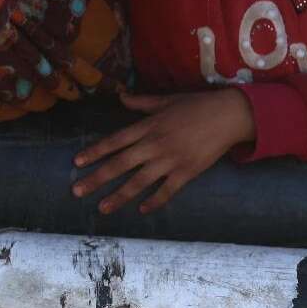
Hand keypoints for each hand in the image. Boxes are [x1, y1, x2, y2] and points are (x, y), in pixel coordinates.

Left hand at [71, 90, 254, 214]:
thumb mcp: (167, 100)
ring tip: (102, 208)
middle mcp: (155, 144)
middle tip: (77, 190)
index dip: (95, 151)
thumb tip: (121, 97)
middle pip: (120, 164)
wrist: (229, 115)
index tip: (77, 161)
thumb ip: (142, 103)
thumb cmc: (197, 105)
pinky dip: (154, 201)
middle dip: (97, 178)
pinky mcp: (187, 172)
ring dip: (118, 196)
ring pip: (139, 182)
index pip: (115, 141)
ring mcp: (171, 160)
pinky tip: (142, 210)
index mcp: (148, 126)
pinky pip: (167, 191)